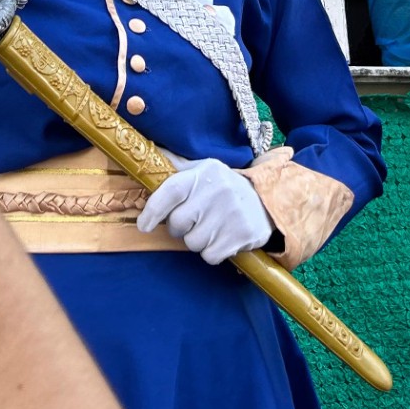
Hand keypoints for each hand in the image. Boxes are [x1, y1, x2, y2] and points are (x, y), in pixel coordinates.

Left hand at [136, 157, 273, 264]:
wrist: (266, 200)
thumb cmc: (224, 186)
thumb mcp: (204, 169)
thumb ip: (176, 166)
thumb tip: (148, 153)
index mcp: (205, 172)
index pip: (172, 190)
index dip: (153, 209)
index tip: (144, 224)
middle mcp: (218, 191)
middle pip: (178, 223)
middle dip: (179, 227)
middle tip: (193, 220)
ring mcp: (232, 213)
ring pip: (193, 242)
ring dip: (197, 240)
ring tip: (210, 227)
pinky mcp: (242, 235)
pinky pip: (210, 255)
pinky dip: (212, 252)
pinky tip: (221, 238)